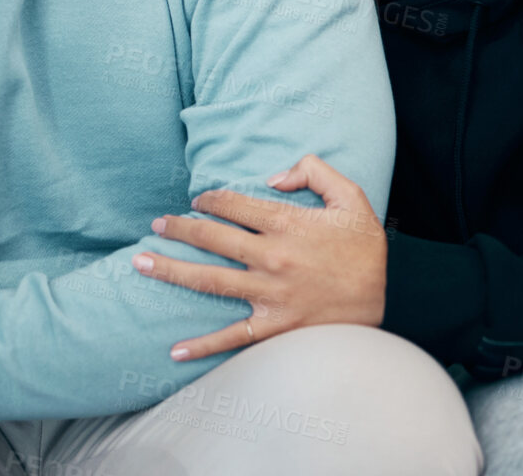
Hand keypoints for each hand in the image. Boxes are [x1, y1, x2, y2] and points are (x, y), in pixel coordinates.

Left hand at [132, 155, 385, 360]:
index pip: (233, 204)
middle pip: (212, 238)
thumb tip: (272, 177)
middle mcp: (271, 257)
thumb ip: (314, 171)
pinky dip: (202, 345)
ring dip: (171, 269)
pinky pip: (232, 337)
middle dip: (179, 227)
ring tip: (140, 263)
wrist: (381, 304)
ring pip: (209, 280)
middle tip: (157, 223)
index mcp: (287, 223)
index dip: (210, 198)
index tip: (198, 199)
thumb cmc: (364, 250)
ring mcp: (269, 295)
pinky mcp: (273, 327)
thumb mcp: (351, 198)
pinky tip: (174, 350)